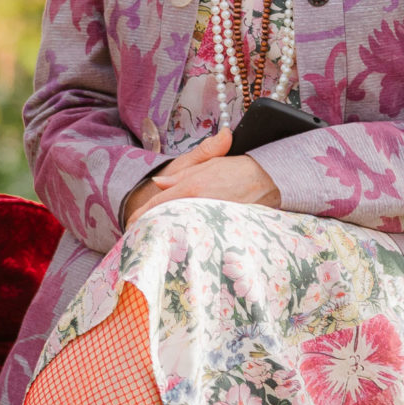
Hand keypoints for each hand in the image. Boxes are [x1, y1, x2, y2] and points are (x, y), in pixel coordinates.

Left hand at [129, 129, 281, 224]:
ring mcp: (210, 220)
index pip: (158, 204)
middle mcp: (199, 206)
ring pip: (181, 230)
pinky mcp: (222, 231)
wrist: (272, 179)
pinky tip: (184, 240)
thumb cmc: (238, 169)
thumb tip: (159, 183)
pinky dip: (189, 237)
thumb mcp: (207, 164)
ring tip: (158, 239)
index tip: (130, 224)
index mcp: (191, 188)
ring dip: (170, 234)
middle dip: (152, 228)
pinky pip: (199, 235)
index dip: (141, 215)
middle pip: (167, 221)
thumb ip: (180, 174)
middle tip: (139, 234)